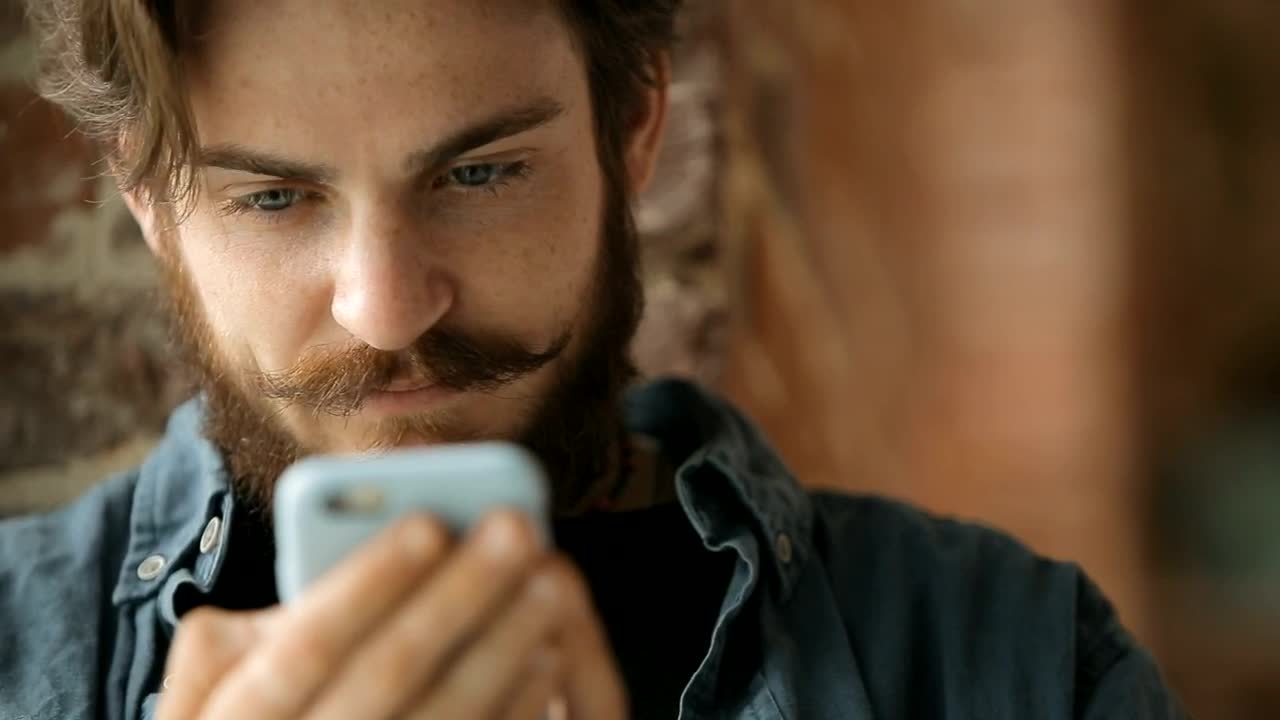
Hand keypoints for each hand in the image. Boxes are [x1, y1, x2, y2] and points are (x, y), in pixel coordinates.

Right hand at [154, 512, 626, 718]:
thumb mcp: (208, 692)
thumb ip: (234, 639)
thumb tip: (317, 571)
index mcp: (235, 718)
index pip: (306, 645)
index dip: (367, 584)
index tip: (431, 522)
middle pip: (389, 672)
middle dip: (458, 596)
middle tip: (518, 528)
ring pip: (441, 718)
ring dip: (502, 646)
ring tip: (550, 581)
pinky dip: (514, 710)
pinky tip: (547, 657)